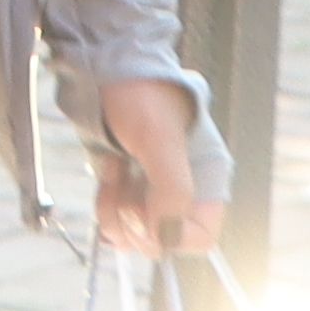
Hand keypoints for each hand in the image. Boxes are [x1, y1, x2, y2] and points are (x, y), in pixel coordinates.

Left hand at [88, 75, 222, 260]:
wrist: (105, 70)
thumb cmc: (140, 96)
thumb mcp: (159, 139)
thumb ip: (171, 189)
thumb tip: (164, 235)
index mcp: (206, 180)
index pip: (199, 237)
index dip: (169, 234)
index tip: (144, 211)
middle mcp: (183, 192)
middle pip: (160, 240)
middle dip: (133, 219)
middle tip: (125, 182)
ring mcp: (152, 193)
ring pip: (133, 234)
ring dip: (114, 210)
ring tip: (114, 169)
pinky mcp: (126, 190)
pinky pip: (114, 221)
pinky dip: (104, 205)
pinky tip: (107, 172)